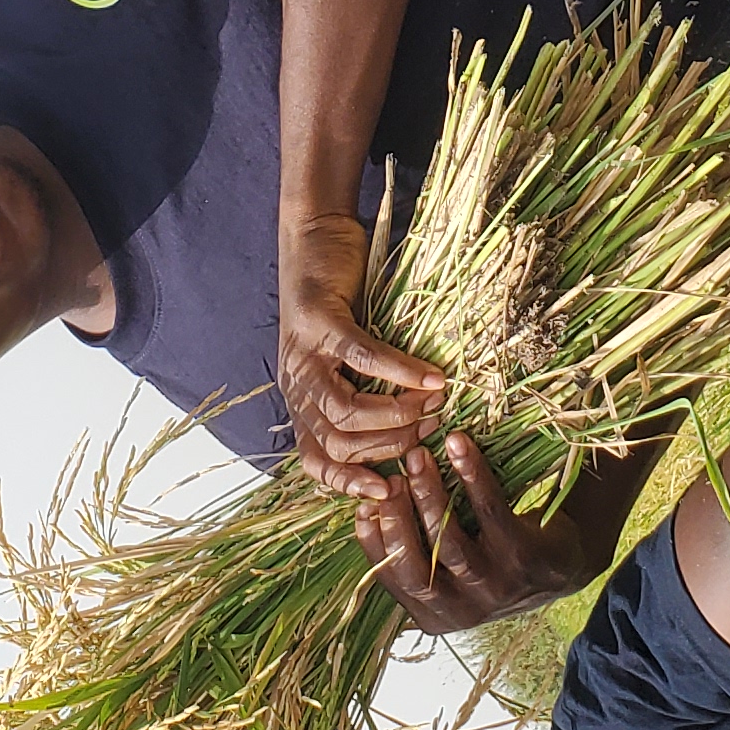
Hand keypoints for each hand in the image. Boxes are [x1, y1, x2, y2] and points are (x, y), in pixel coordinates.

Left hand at [274, 213, 445, 488]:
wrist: (315, 237)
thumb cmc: (340, 300)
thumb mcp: (347, 358)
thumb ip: (366, 392)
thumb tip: (415, 433)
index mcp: (301, 401)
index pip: (316, 462)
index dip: (351, 484)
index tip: (393, 492)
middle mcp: (296, 385)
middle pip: (338, 443)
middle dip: (389, 445)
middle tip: (430, 428)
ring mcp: (304, 354)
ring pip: (345, 411)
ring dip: (396, 414)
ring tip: (434, 404)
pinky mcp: (320, 322)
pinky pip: (362, 359)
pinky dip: (400, 372)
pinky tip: (431, 376)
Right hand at [350, 432, 595, 634]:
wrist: (566, 564)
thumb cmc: (493, 557)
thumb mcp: (450, 570)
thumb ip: (414, 550)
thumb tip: (366, 508)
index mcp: (437, 616)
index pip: (393, 580)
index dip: (373, 542)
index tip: (361, 503)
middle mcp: (465, 612)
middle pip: (416, 568)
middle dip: (397, 519)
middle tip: (390, 477)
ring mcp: (497, 588)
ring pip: (449, 542)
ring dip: (430, 494)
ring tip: (419, 457)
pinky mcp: (526, 558)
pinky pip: (491, 511)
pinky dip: (471, 475)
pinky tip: (459, 446)